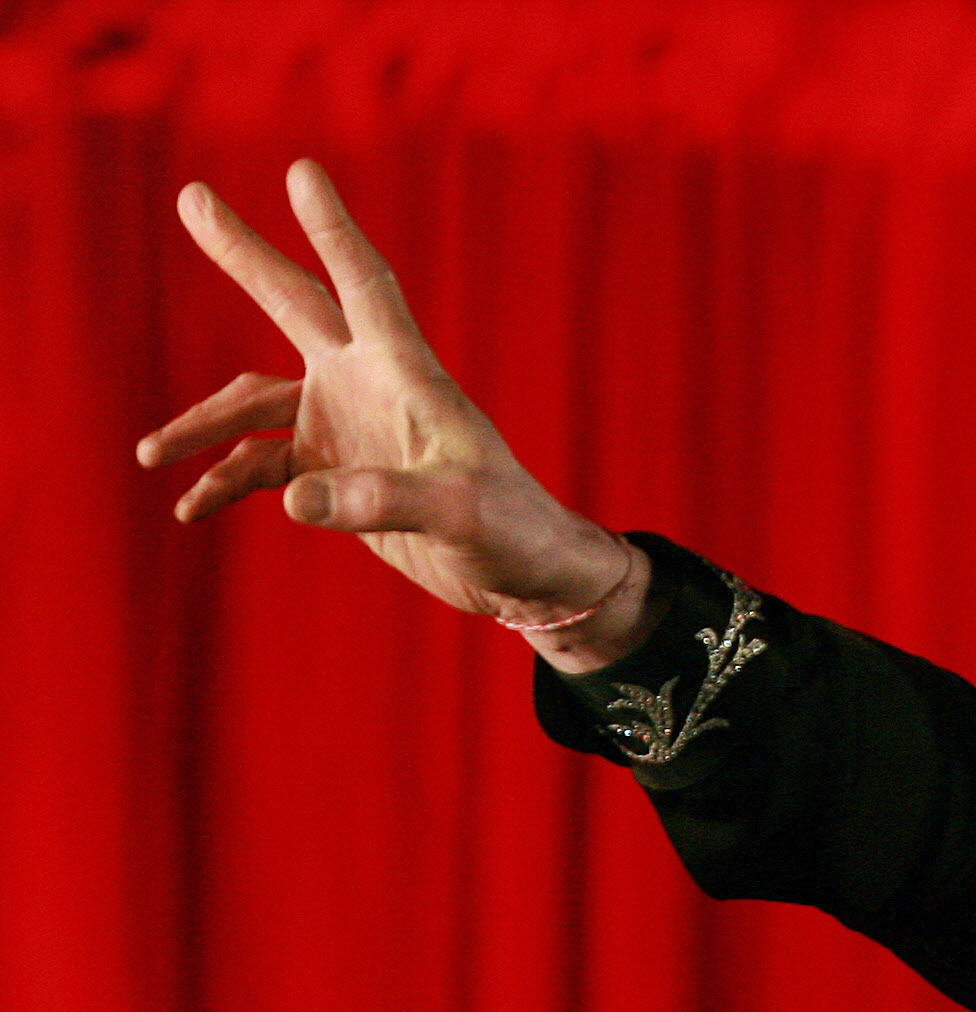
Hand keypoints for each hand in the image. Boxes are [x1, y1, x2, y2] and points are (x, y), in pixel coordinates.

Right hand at [136, 160, 649, 656]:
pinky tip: (191, 510)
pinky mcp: (334, 471)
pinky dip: (224, 484)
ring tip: (150, 455)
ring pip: (254, 404)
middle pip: (295, 306)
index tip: (302, 172)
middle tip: (190, 195)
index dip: (333, 232)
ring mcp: (347, 423)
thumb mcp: (458, 515)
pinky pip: (260, 468)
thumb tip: (295, 498)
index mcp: (409, 375)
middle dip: (244, 256)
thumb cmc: (511, 531)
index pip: (367, 287)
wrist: (523, 572)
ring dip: (204, 427)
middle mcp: (369, 384)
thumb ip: (384, 500)